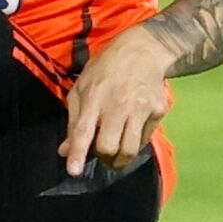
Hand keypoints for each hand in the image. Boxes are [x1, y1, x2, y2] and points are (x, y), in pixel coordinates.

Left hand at [60, 25, 177, 178]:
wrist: (143, 51)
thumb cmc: (105, 69)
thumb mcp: (81, 87)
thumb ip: (73, 121)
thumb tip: (64, 151)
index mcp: (94, 96)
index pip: (83, 130)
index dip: (78, 153)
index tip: (73, 171)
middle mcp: (118, 103)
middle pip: (108, 146)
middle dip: (102, 158)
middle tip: (102, 154)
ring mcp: (141, 107)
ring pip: (129, 149)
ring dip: (120, 159)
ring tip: (116, 155)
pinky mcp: (158, 110)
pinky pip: (145, 139)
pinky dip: (136, 143)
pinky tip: (131, 131)